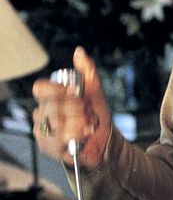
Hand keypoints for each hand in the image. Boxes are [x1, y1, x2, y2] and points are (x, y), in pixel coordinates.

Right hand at [32, 46, 111, 168]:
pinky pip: (59, 138)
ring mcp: (44, 132)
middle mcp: (43, 114)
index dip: (56, 89)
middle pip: (52, 105)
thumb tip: (79, 51)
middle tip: (87, 111)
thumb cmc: (96, 116)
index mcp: (50, 99)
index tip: (74, 91)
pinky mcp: (48, 147)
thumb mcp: (94, 91)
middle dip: (76, 107)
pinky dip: (77, 133)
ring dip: (79, 121)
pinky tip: (85, 133)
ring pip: (56, 121)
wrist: (105, 141)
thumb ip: (87, 70)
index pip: (40, 88)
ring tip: (88, 123)